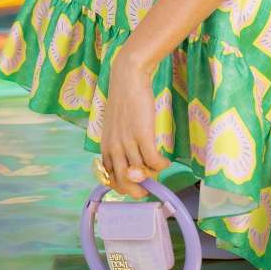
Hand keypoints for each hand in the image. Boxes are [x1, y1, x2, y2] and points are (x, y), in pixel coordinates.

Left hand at [100, 48, 168, 198]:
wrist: (128, 78)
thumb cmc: (124, 102)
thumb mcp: (116, 128)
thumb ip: (121, 147)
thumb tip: (133, 168)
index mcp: (105, 147)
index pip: (109, 179)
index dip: (123, 186)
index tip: (134, 185)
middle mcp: (114, 148)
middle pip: (124, 182)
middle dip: (137, 191)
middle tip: (149, 188)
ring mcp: (127, 143)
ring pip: (141, 173)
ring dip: (152, 175)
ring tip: (158, 168)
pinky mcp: (142, 135)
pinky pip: (153, 162)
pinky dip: (161, 166)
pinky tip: (165, 161)